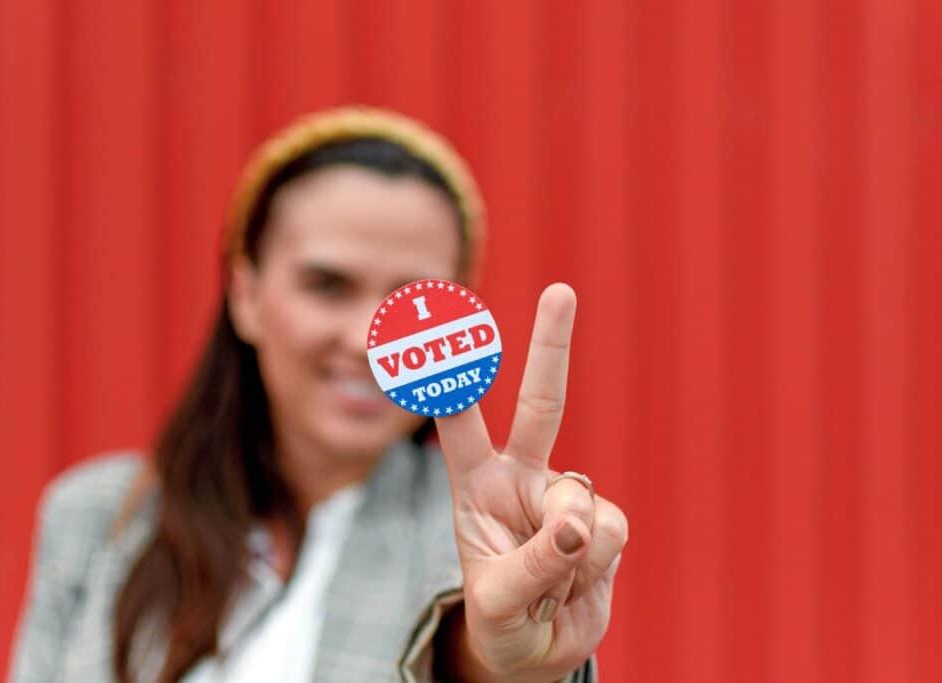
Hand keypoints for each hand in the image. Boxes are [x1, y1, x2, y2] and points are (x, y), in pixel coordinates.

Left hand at [434, 283, 627, 681]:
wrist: (538, 648)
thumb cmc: (501, 618)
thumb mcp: (497, 603)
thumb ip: (533, 562)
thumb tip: (579, 523)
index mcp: (475, 483)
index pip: (457, 421)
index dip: (449, 375)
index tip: (438, 321)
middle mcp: (522, 475)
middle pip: (542, 404)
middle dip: (551, 347)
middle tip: (561, 291)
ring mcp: (566, 495)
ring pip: (579, 503)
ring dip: (566, 556)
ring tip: (547, 585)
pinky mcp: (604, 519)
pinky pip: (609, 532)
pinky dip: (593, 567)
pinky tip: (576, 581)